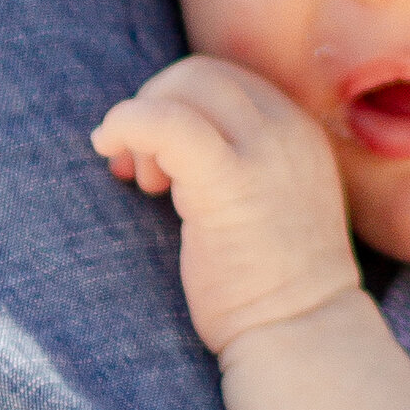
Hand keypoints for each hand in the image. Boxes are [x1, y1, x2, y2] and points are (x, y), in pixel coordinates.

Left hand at [92, 57, 360, 356]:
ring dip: (143, 119)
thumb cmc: (272, 287)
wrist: (301, 335)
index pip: (226, 80)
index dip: (177, 104)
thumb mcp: (269, 203)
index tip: (154, 157)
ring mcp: (264, 152)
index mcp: (299, 132)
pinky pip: (166, 122)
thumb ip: (237, 163)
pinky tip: (108, 149)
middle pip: (201, 74)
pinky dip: (127, 122)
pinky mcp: (230, 182)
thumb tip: (164, 144)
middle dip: (155, 107)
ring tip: (140, 180)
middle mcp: (287, 131)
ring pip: (185, 86)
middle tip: (139, 171)